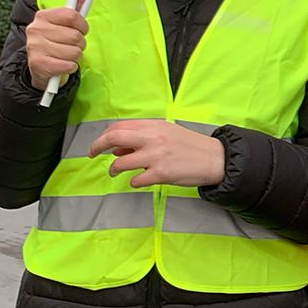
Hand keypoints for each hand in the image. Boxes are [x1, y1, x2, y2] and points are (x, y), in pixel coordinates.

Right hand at [24, 0, 88, 90]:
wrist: (40, 66)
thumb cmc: (56, 41)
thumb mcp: (65, 21)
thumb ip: (76, 2)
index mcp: (43, 16)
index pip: (72, 15)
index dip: (82, 25)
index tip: (81, 29)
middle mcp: (36, 29)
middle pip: (75, 36)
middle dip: (79, 43)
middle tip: (71, 45)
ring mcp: (35, 47)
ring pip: (74, 52)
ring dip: (75, 56)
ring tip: (66, 55)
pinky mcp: (38, 64)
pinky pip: (69, 65)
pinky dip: (70, 67)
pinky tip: (62, 65)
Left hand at [87, 120, 226, 188]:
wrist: (215, 159)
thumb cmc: (191, 146)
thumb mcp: (167, 134)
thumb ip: (143, 137)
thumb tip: (118, 148)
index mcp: (154, 126)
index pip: (120, 126)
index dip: (104, 135)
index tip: (99, 144)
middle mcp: (153, 138)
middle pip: (114, 137)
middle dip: (97, 146)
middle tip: (92, 154)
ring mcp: (156, 156)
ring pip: (120, 163)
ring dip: (114, 169)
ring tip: (116, 171)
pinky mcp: (161, 174)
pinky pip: (135, 180)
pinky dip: (134, 181)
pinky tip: (141, 180)